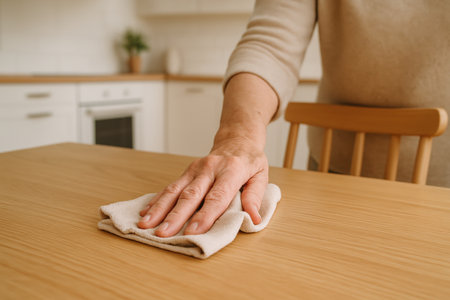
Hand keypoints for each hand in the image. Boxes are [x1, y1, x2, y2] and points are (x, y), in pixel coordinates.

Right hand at [137, 138, 267, 236]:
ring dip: (159, 209)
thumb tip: (254, 219)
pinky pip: (170, 186)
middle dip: (175, 216)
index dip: (205, 215)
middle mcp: (210, 168)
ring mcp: (195, 169)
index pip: (217, 196)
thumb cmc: (250, 161)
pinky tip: (145, 212)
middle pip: (191, 195)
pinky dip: (157, 200)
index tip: (193, 232)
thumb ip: (255, 197)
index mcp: (231, 170)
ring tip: (146, 225)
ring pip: (175, 190)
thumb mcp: (261, 175)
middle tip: (163, 233)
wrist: (236, 139)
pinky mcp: (187, 171)